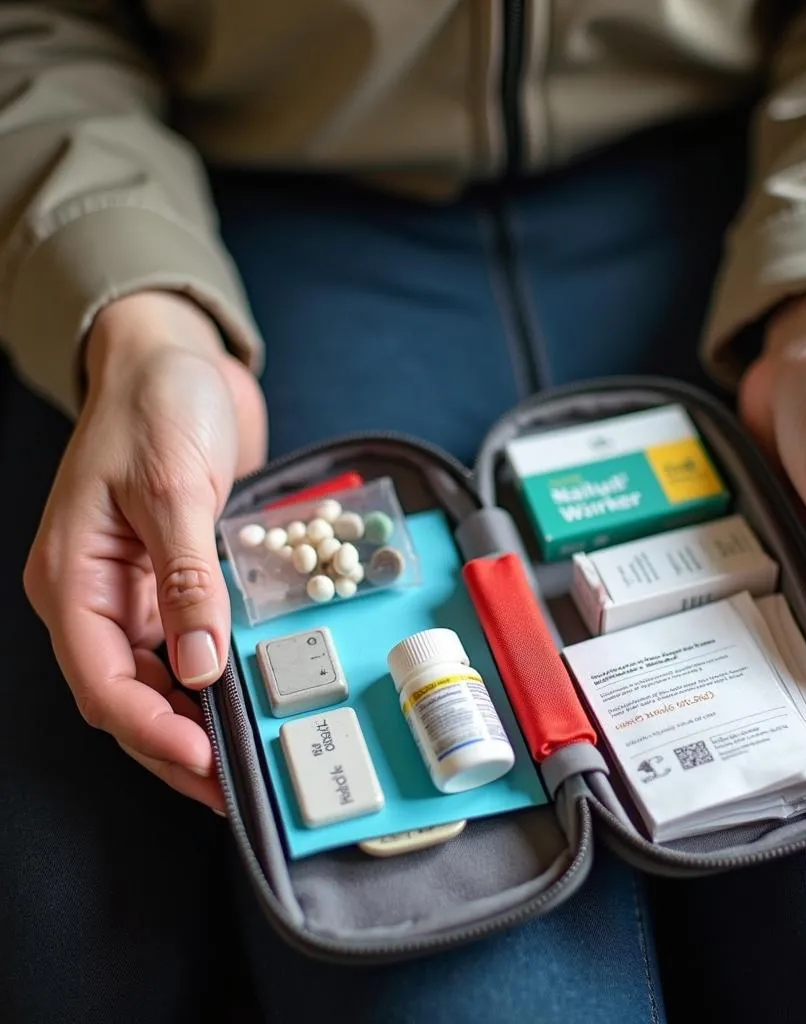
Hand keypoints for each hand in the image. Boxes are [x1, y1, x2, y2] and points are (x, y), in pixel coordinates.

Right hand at [24, 292, 266, 810]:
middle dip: (175, 744)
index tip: (202, 765)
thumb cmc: (157, 407)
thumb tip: (199, 663)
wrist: (173, 362)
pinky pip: (184, 646)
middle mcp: (97, 595)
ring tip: (241, 758)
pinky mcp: (170, 579)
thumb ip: (185, 578)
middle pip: (128, 694)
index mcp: (74, 577)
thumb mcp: (173, 488)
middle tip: (231, 784)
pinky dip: (209, 680)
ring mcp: (133, 591)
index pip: (101, 680)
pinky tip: (240, 701)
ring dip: (193, 722)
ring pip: (155, 680)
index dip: (150, 731)